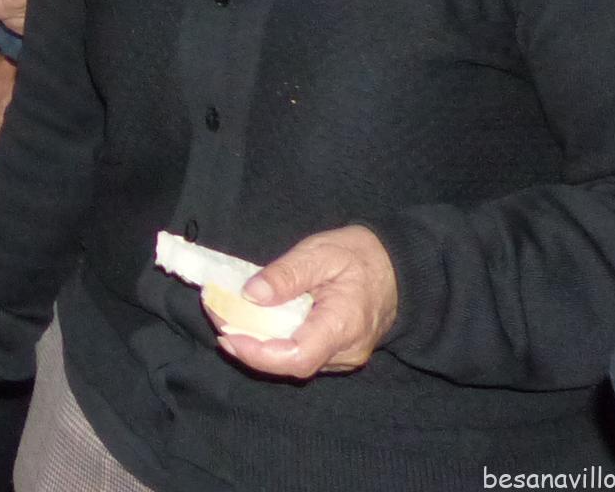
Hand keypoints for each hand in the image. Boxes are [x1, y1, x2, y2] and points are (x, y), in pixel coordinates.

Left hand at [216, 226, 399, 378]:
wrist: (399, 270)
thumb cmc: (360, 256)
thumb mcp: (321, 252)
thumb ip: (287, 274)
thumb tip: (251, 294)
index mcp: (343, 325)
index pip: (298, 357)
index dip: (258, 353)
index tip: (227, 334)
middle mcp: (345, 350)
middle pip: (289, 363)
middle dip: (247, 345)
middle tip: (215, 315)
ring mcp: (343, 356)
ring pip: (293, 361)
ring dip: (256, 342)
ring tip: (225, 313)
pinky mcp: (337, 352)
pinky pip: (301, 353)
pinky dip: (272, 340)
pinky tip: (251, 319)